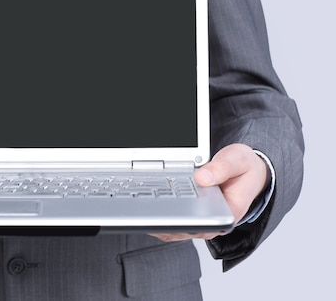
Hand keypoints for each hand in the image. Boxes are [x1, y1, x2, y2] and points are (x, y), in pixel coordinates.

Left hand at [151, 143, 268, 241]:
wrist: (246, 172)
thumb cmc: (243, 169)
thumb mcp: (238, 161)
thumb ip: (222, 168)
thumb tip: (202, 177)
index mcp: (227, 213)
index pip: (201, 222)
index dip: (180, 218)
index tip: (163, 210)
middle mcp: (211, 222)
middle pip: (182, 226)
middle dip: (162, 217)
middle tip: (144, 206)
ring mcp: (199, 220)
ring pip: (173, 225)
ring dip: (156, 217)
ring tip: (139, 205)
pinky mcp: (190, 215)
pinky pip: (171, 218)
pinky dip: (157, 211)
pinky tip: (144, 204)